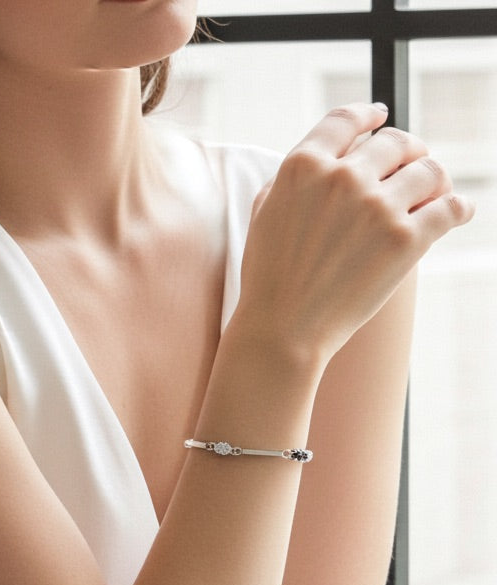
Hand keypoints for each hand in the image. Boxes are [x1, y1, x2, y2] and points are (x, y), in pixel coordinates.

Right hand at [236, 102, 473, 363]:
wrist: (283, 330)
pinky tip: (458, 213)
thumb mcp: (264, 216)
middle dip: (407, 152)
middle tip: (413, 166)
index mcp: (303, 167)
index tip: (380, 116)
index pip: (346, 120)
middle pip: (395, 143)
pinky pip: (450, 208)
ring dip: (435, 181)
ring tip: (435, 195)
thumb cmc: (269, 280)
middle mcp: (342, 178)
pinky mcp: (405, 239)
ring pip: (429, 171)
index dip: (368, 115)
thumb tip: (323, 162)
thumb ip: (291, 180)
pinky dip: (458, 208)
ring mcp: (377, 207)